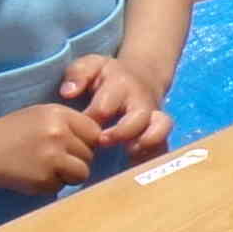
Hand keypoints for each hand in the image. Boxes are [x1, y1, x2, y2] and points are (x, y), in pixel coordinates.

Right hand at [0, 104, 101, 194]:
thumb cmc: (12, 133)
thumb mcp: (41, 116)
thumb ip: (70, 124)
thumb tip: (103, 139)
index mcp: (59, 114)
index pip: (94, 131)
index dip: (86, 141)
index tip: (71, 145)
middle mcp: (58, 133)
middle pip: (90, 153)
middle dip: (77, 159)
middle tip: (52, 158)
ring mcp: (51, 157)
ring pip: (82, 172)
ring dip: (68, 174)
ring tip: (46, 167)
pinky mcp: (43, 180)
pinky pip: (62, 186)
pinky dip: (51, 185)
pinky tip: (33, 175)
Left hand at [59, 51, 174, 157]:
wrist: (143, 74)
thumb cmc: (108, 76)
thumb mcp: (91, 66)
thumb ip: (78, 74)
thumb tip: (68, 93)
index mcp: (121, 85)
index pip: (105, 106)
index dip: (91, 120)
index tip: (78, 130)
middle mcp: (141, 101)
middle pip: (139, 117)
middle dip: (122, 132)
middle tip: (103, 142)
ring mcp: (154, 115)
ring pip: (161, 128)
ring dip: (148, 143)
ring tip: (129, 154)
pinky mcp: (160, 130)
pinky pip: (164, 145)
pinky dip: (154, 156)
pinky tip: (136, 166)